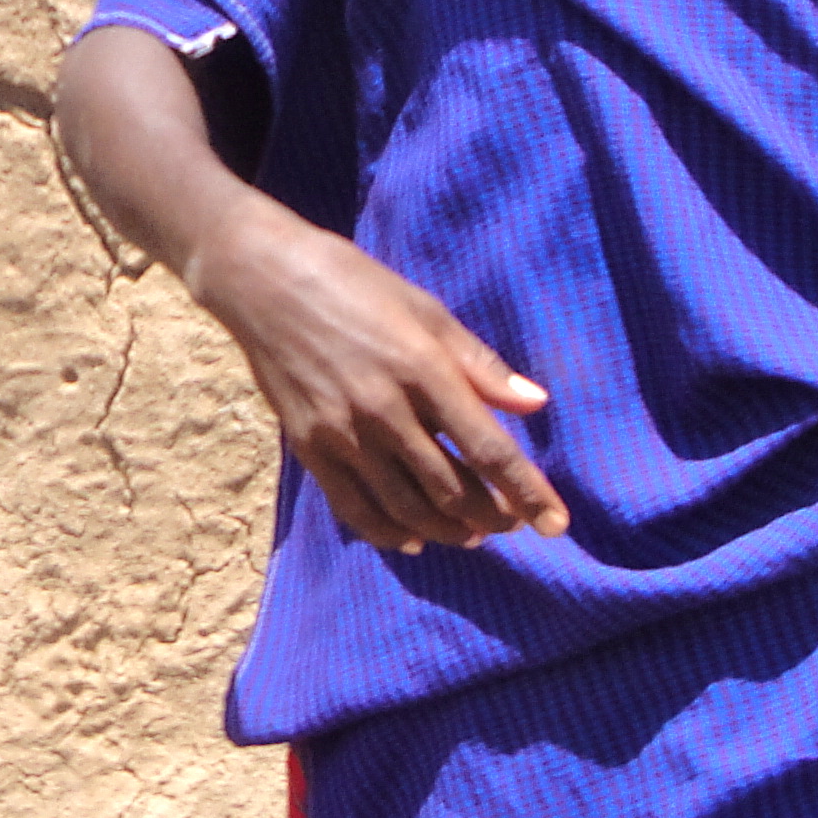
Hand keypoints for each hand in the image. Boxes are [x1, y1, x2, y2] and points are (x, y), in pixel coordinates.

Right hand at [192, 208, 569, 553]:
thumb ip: (480, 364)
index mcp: (421, 368)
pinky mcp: (309, 447)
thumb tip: (535, 404)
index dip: (527, 492)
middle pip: (451, 488)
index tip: (556, 524)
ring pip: (407, 507)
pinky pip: (355, 508)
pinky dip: (389, 532)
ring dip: (448, 530)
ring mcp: (342, 433)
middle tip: (512, 524)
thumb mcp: (424, 308)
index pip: (488, 448)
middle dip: (492, 516)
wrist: (261, 279)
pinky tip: (413, 538)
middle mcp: (383, 410)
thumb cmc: (351, 282)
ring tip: (473, 535)